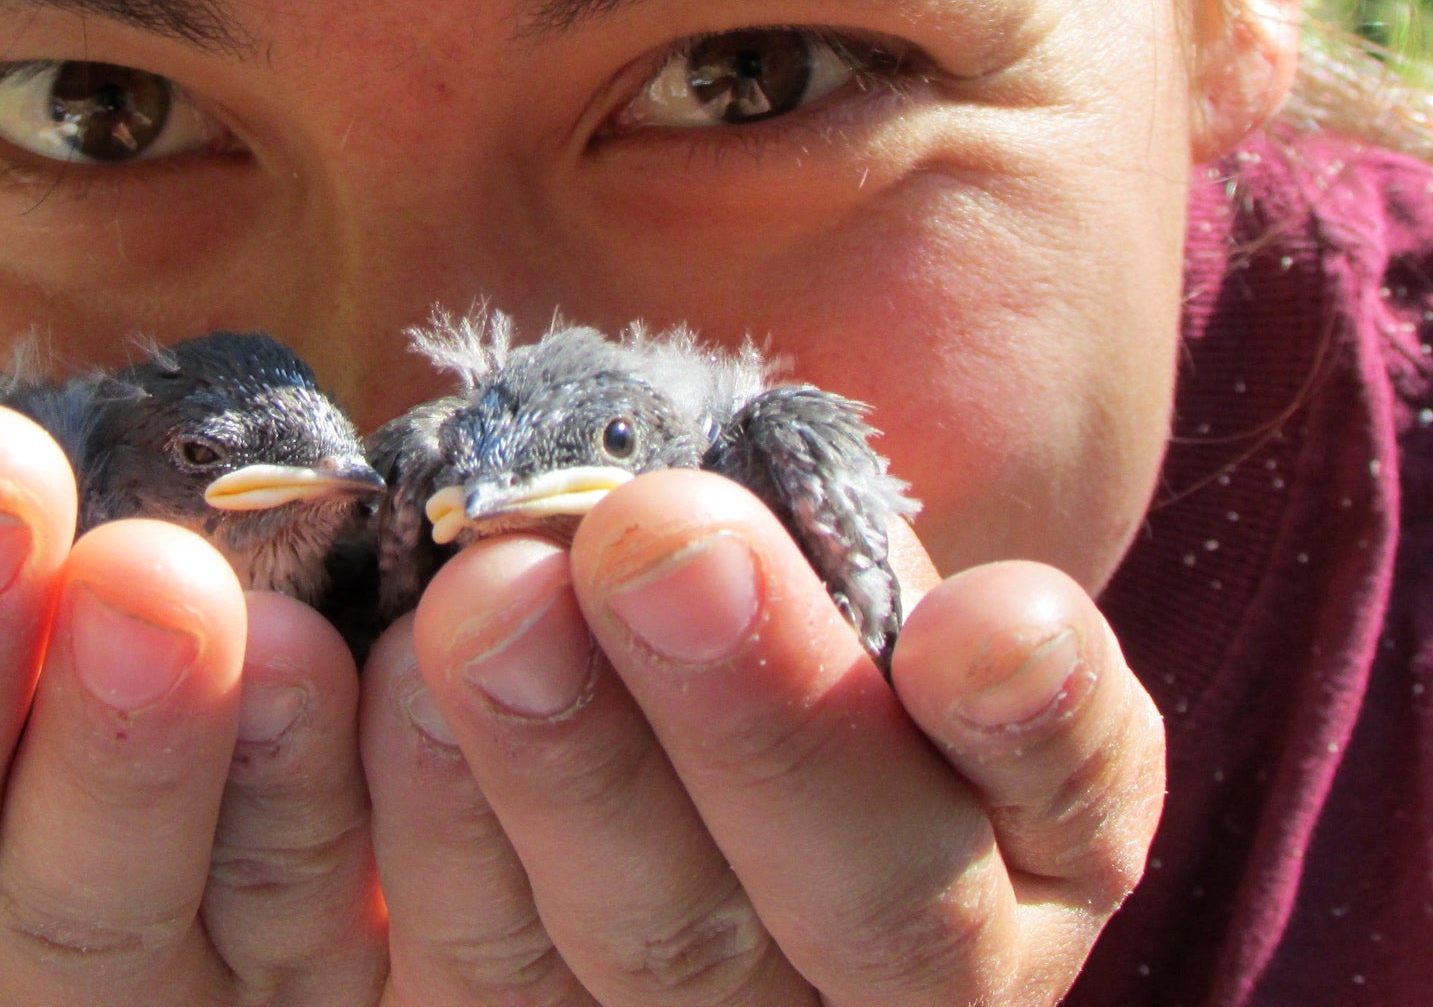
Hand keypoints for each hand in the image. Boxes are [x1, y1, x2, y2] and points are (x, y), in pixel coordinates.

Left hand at [361, 469, 1162, 1005]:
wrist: (588, 647)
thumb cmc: (746, 556)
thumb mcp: (831, 517)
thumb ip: (840, 500)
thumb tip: (799, 474)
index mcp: (1026, 843)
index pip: (1072, 804)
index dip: (1043, 727)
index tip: (986, 617)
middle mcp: (898, 965)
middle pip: (866, 900)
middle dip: (762, 716)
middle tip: (659, 533)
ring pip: (656, 944)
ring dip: (566, 767)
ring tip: (488, 597)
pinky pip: (458, 967)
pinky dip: (405, 823)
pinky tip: (360, 674)